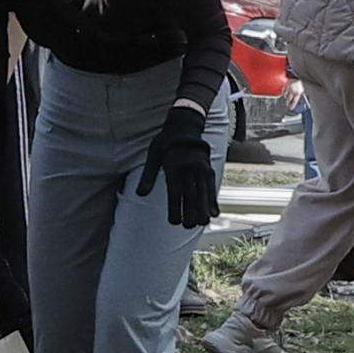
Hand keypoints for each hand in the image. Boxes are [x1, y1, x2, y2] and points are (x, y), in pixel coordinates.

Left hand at [145, 102, 219, 229]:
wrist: (185, 125)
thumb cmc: (165, 143)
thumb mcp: (152, 155)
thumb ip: (148, 176)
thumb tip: (140, 195)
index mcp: (173, 164)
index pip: (175, 191)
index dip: (175, 207)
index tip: (174, 222)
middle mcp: (189, 167)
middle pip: (190, 193)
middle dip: (190, 212)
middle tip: (187, 227)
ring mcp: (201, 168)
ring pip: (203, 192)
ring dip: (202, 209)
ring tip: (202, 224)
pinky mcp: (208, 170)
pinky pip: (211, 187)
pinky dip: (212, 200)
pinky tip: (214, 214)